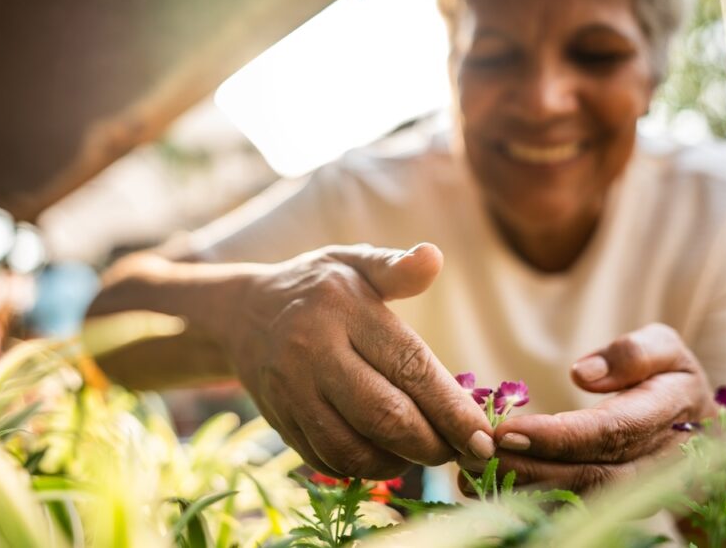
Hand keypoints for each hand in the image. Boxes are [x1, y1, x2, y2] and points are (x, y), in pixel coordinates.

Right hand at [229, 243, 493, 478]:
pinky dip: (364, 469)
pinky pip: (327, 461)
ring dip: (401, 462)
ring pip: (354, 449)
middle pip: (384, 416)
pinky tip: (387, 454)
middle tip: (465, 451)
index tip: (484, 436)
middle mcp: (314, 352)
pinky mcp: (280, 423)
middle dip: (433, 444)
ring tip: (426, 451)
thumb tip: (434, 257)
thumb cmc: (318, 287)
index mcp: (344, 310)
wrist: (241, 314)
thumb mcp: (354, 262)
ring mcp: (292, 392)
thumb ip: (396, 267)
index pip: (409, 366)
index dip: (451, 408)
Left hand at [459, 323, 715, 491]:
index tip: (507, 431)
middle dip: (527, 469)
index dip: (557, 436)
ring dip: (521, 489)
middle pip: (588, 476)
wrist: (705, 438)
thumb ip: (633, 353)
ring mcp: (637, 493)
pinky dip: (527, 500)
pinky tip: (484, 488)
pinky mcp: (614, 506)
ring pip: (577, 500)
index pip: (609, 433)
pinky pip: (570, 507)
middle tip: (473, 454)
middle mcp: (655, 464)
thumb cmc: (671, 379)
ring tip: (468, 473)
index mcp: (666, 416)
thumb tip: (582, 373)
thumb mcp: (666, 349)